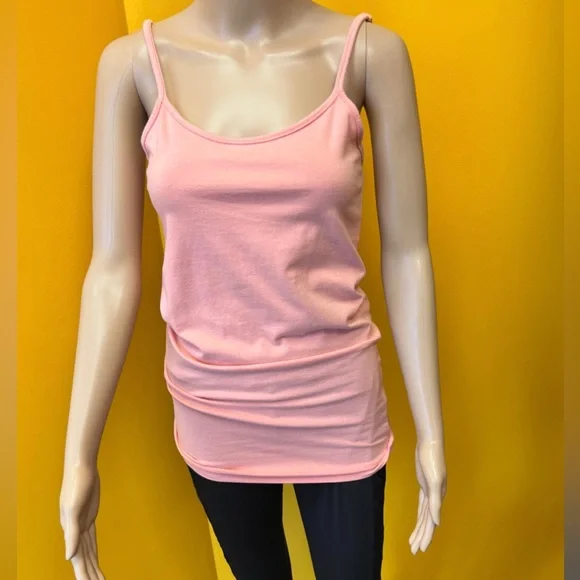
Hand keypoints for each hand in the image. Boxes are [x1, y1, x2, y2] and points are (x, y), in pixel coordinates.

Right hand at [60, 462, 104, 578]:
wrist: (81, 467)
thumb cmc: (76, 485)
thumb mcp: (74, 509)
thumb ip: (72, 534)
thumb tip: (69, 557)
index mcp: (71, 531)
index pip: (78, 559)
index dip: (83, 573)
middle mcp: (75, 530)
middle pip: (83, 558)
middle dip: (89, 573)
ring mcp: (82, 524)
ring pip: (88, 551)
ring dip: (92, 565)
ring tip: (99, 579)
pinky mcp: (89, 517)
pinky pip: (91, 540)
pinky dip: (93, 551)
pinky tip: (95, 559)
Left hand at [409, 439, 445, 553]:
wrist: (430, 444)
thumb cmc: (432, 460)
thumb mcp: (432, 481)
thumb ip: (435, 502)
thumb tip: (436, 522)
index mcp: (437, 499)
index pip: (431, 523)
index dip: (426, 536)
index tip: (420, 549)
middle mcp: (435, 498)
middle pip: (427, 522)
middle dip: (421, 536)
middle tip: (414, 551)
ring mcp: (430, 492)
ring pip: (424, 515)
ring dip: (420, 528)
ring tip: (413, 541)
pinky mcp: (424, 485)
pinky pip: (422, 505)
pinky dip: (420, 515)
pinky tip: (419, 522)